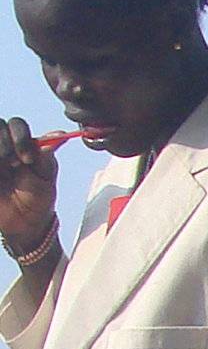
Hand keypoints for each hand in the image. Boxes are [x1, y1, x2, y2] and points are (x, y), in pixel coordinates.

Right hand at [0, 119, 55, 254]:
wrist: (24, 223)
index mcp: (23, 144)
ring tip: (6, 168)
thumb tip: (60, 134)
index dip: (21, 137)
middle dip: (6, 143)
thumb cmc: (38, 198)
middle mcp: (5, 145)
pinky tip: (1, 177)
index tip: (28, 159)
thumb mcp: (45, 178)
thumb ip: (45, 156)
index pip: (17, 125)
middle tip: (15, 164)